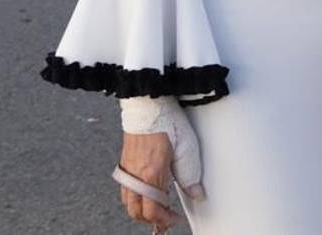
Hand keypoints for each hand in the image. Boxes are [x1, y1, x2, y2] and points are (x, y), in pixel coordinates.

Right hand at [119, 97, 204, 228]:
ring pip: (128, 202)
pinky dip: (135, 197)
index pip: (152, 210)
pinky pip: (125, 189)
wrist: (147, 103)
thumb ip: (190, 174)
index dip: (164, 220)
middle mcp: (134, 175)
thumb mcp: (187, 147)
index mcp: (151, 173)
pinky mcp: (124, 162)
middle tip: (166, 218)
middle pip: (136, 211)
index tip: (174, 219)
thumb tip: (197, 194)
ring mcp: (126, 169)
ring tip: (159, 206)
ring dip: (142, 210)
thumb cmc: (167, 121)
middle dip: (151, 219)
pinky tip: (148, 190)